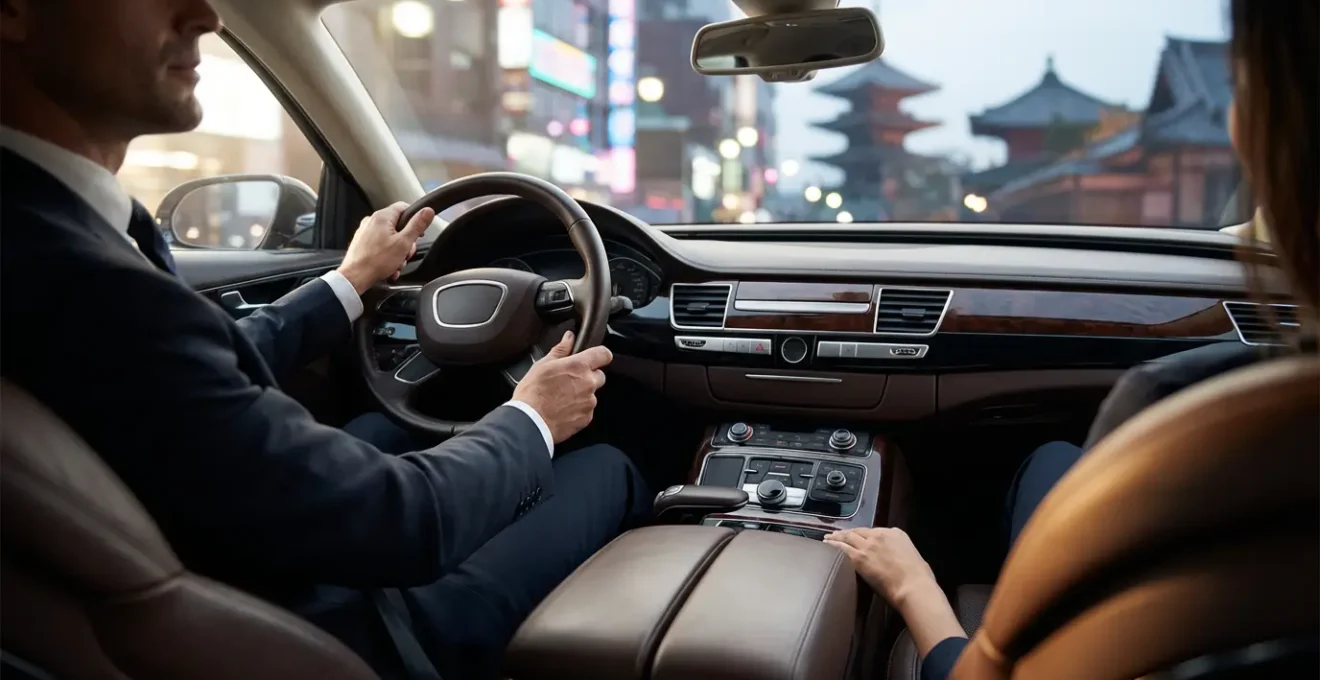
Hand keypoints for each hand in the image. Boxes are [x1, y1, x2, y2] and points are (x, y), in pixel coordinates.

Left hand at [337, 202, 434, 293]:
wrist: (355, 277)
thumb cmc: (376, 261)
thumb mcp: (404, 243)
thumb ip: (417, 226)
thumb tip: (427, 212)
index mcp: (382, 217)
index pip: (404, 207)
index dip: (415, 219)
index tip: (419, 231)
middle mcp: (371, 221)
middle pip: (398, 225)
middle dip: (406, 242)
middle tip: (406, 253)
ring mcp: (365, 232)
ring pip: (390, 238)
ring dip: (398, 252)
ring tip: (396, 263)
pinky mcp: (362, 243)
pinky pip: (381, 245)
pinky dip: (387, 255)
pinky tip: (389, 266)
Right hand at [512, 331, 611, 442]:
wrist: (529, 422)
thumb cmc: (533, 393)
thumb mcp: (543, 365)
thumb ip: (561, 349)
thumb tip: (569, 337)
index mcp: (579, 366)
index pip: (603, 354)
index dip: (600, 355)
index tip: (594, 357)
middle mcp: (589, 383)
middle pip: (599, 376)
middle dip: (588, 377)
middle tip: (569, 381)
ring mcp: (589, 402)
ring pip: (592, 394)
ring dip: (582, 394)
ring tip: (561, 398)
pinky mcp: (586, 418)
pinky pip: (587, 410)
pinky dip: (578, 409)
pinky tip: (562, 409)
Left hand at [824, 527, 938, 607]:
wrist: (913, 586)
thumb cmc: (919, 578)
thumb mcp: (913, 557)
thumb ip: (900, 553)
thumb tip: (895, 559)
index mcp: (896, 533)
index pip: (873, 532)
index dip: (862, 535)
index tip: (857, 537)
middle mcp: (880, 535)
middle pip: (858, 532)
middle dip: (847, 533)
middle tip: (836, 535)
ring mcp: (868, 545)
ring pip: (848, 537)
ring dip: (836, 537)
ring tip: (827, 539)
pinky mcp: (859, 557)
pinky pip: (841, 548)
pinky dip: (832, 546)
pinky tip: (826, 545)